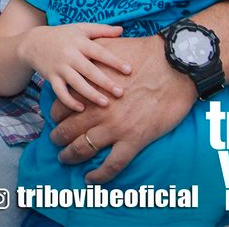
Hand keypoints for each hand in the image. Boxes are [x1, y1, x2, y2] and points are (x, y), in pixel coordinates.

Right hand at [18, 23, 128, 113]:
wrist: (33, 42)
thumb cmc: (62, 35)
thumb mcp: (80, 28)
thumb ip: (101, 30)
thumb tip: (122, 30)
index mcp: (79, 42)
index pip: (99, 52)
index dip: (114, 61)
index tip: (129, 70)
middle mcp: (69, 55)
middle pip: (89, 70)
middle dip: (105, 82)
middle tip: (121, 93)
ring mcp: (59, 67)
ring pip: (76, 83)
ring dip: (90, 94)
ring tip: (105, 103)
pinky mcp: (51, 77)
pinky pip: (60, 92)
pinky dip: (69, 101)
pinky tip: (81, 108)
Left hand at [47, 34, 194, 182]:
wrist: (173, 65)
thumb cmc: (141, 53)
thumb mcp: (106, 48)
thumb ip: (89, 55)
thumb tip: (78, 51)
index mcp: (88, 88)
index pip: (60, 105)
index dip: (55, 114)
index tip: (55, 118)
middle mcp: (96, 110)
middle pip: (67, 129)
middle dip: (57, 138)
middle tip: (54, 142)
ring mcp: (115, 127)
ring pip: (83, 148)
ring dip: (70, 155)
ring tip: (64, 159)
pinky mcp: (135, 140)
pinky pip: (113, 164)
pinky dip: (99, 175)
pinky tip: (90, 179)